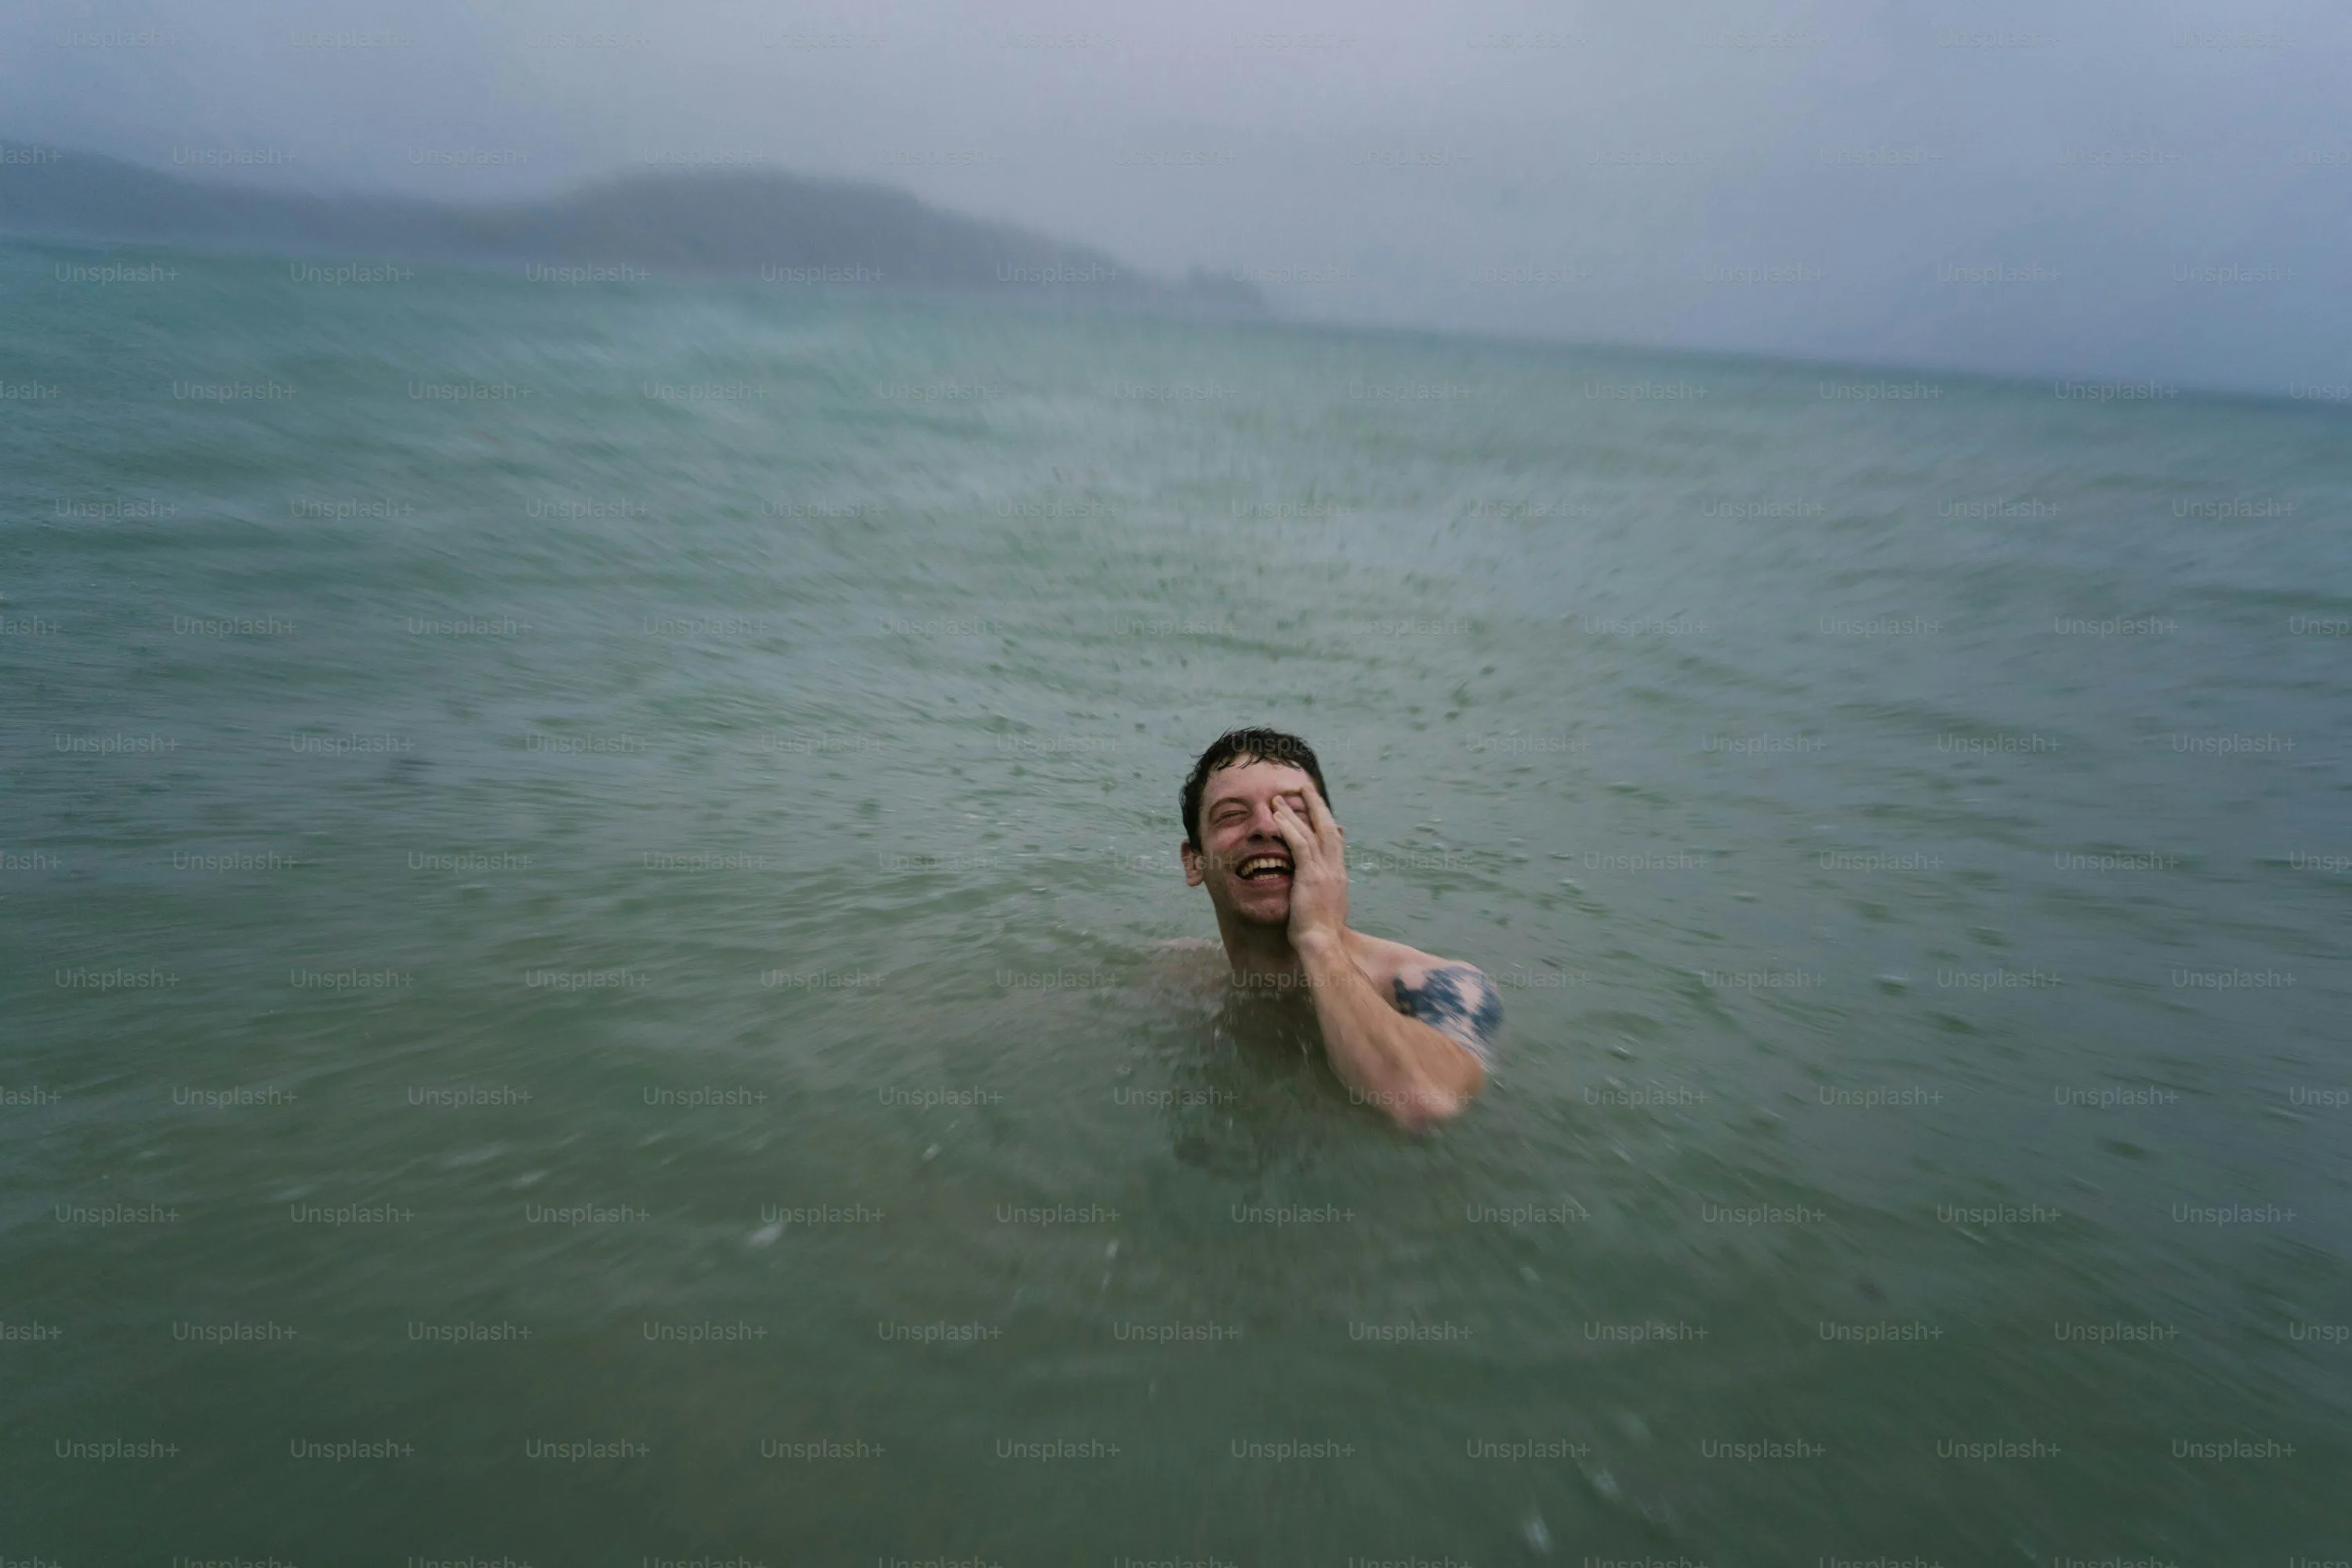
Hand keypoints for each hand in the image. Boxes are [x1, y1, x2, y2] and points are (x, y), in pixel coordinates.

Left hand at [1268, 783, 1347, 948]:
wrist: (1323, 945)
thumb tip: (1322, 888)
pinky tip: (1278, 817)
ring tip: (1278, 799)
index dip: (1326, 821)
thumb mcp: (1328, 908)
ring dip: (1294, 813)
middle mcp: (1335, 869)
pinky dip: (1290, 829)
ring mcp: (1325, 872)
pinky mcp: (1311, 876)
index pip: (1334, 840)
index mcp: (1339, 876)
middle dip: (1315, 805)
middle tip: (1303, 788)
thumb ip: (1324, 892)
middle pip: (1327, 827)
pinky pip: (1299, 846)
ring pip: (1311, 832)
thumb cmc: (1322, 934)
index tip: (1317, 807)